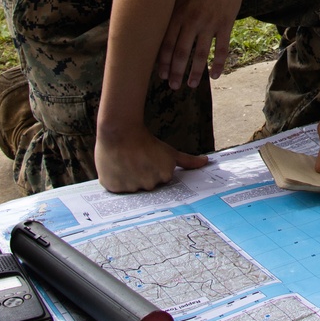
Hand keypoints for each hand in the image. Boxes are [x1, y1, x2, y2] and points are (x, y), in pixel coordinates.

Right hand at [94, 124, 208, 192]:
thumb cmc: (146, 141)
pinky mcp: (113, 188)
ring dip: (129, 178)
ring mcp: (131, 188)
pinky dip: (116, 180)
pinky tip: (117, 167)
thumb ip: (188, 161)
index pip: (161, 179)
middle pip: (147, 184)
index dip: (155, 168)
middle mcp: (149, 186)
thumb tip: (206, 162)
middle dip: (144, 174)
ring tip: (127, 161)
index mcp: (164, 178)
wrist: (120, 131)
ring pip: (131, 187)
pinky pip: (117, 188)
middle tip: (138, 159)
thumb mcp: (170, 152)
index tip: (150, 159)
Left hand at [157, 0, 243, 89]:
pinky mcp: (225, 23)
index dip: (163, 62)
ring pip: (200, 54)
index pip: (166, 43)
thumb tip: (152, 23)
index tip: (161, 75)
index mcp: (177, 13)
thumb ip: (167, 9)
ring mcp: (209, 23)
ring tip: (191, 85)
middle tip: (173, 86)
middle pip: (181, 52)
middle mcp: (191, 20)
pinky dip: (218, 63)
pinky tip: (216, 75)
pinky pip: (222, 48)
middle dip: (176, 72)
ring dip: (195, 72)